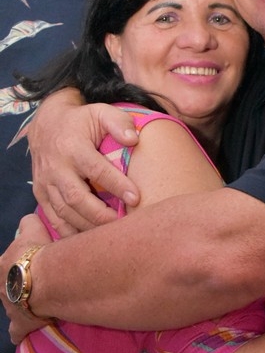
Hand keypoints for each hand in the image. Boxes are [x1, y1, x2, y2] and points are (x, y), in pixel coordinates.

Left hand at [0, 215, 52, 342]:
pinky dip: (19, 332)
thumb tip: (28, 221)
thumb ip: (29, 223)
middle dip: (12, 285)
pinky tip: (22, 333)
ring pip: (10, 306)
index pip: (0, 266)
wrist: (49, 279)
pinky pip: (16, 332)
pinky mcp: (19, 324)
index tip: (19, 266)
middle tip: (29, 282)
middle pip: (4, 286)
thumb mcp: (33, 228)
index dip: (8, 266)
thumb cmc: (38, 253)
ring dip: (19, 303)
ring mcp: (8, 307)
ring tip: (33, 302)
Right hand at [29, 89, 139, 234]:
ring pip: (64, 212)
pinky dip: (69, 233)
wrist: (46, 123)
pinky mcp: (40, 194)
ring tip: (110, 235)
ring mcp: (45, 183)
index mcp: (72, 147)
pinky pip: (53, 218)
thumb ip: (119, 122)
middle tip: (123, 224)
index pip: (96, 170)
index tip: (136, 198)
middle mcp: (56, 167)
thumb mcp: (101, 112)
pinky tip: (88, 241)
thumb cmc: (81, 121)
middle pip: (77, 198)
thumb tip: (134, 139)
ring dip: (87, 227)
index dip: (116, 185)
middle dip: (101, 215)